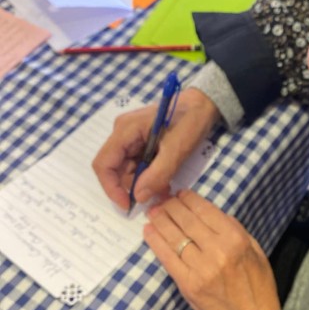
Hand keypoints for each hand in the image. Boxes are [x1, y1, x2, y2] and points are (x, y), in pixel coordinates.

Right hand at [92, 88, 220, 209]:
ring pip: (128, 170)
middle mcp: (123, 134)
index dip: (111, 188)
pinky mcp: (142, 143)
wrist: (203, 104)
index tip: (127, 205)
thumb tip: (138, 196)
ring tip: (165, 188)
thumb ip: (157, 173)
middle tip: (156, 196)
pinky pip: (138, 166)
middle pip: (115, 169)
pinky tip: (165, 180)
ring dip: (144, 183)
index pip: (104, 164)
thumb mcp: (177, 149)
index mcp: (125, 130)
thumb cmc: (191, 120)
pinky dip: (150, 176)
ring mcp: (132, 138)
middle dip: (132, 187)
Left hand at [144, 190, 280, 309]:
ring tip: (152, 211)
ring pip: (174, 236)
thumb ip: (236, 229)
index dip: (189, 199)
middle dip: (171, 206)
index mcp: (235, 239)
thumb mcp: (256, 250)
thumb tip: (212, 214)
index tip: (180, 193)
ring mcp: (199, 268)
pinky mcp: (186, 283)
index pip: (206, 211)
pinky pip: (167, 257)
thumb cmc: (257, 285)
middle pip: (186, 221)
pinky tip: (149, 231)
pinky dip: (155, 242)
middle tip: (162, 199)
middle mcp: (217, 250)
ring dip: (160, 220)